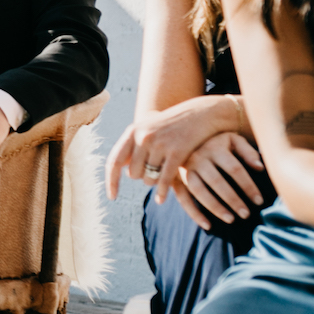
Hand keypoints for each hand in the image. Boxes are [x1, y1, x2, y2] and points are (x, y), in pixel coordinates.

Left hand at [106, 95, 244, 203]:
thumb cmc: (172, 125)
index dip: (111, 181)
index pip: (114, 161)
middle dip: (142, 178)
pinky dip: (161, 192)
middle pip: (133, 174)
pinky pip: (164, 180)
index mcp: (132, 131)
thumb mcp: (149, 128)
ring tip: (162, 173)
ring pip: (148, 178)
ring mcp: (160, 144)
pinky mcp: (177, 152)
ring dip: (154, 182)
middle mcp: (143, 137)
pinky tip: (160, 200)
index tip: (112, 197)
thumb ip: (132, 145)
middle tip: (153, 172)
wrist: (201, 114)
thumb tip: (120, 170)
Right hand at [164, 133, 266, 228]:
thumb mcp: (232, 139)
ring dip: (214, 207)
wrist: (185, 133)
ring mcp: (184, 168)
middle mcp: (198, 157)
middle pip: (217, 181)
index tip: (259, 201)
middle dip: (233, 199)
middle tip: (246, 214)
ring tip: (230, 219)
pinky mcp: (175, 178)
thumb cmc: (216, 140)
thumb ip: (247, 151)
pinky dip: (193, 213)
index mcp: (214, 147)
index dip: (248, 186)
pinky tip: (207, 225)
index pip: (234, 169)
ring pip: (199, 190)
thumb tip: (260, 168)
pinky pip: (182, 197)